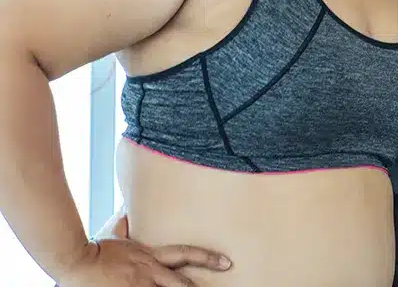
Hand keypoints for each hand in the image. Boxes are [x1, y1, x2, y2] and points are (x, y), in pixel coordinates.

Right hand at [57, 238, 229, 286]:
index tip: (226, 262)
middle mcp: (150, 271)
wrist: (76, 260)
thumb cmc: (95, 249)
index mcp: (151, 254)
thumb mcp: (116, 236)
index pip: (186, 253)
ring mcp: (140, 286)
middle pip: (181, 283)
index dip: (207, 258)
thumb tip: (126, 212)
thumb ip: (125, 226)